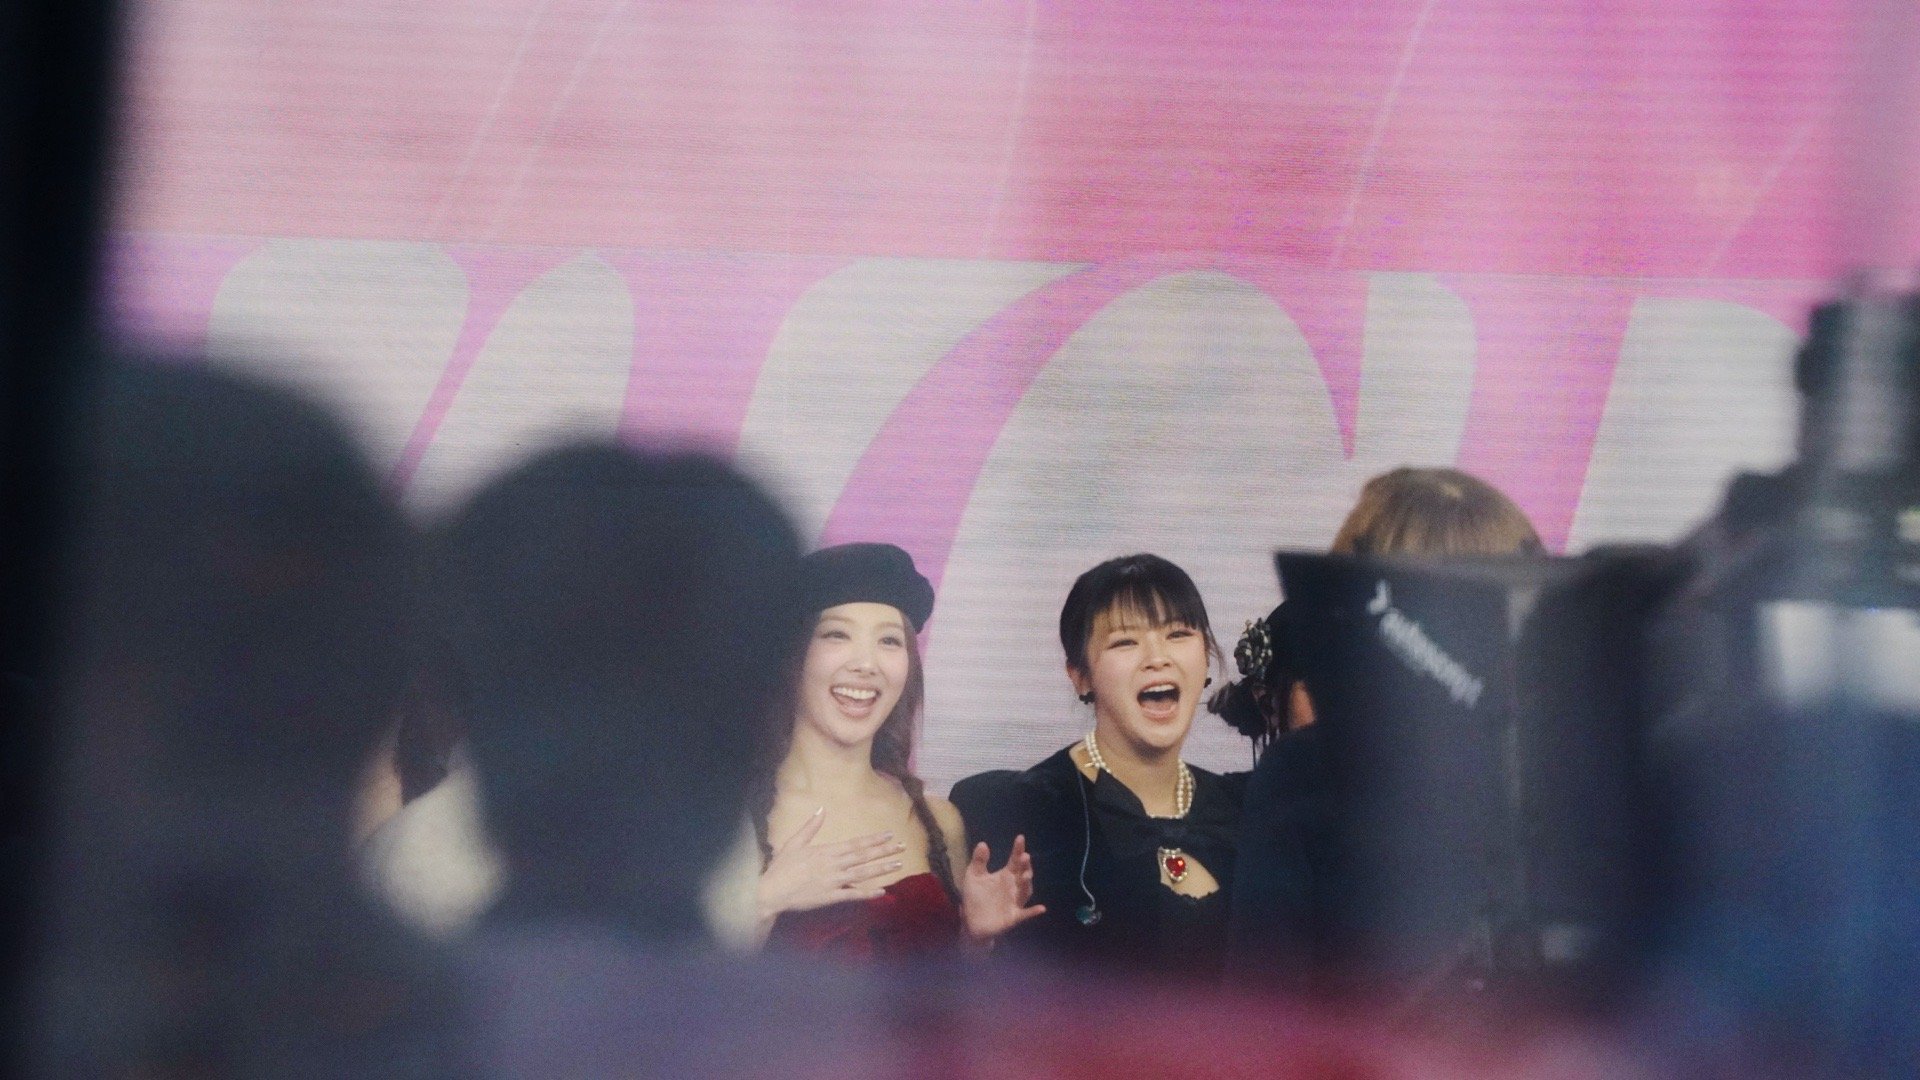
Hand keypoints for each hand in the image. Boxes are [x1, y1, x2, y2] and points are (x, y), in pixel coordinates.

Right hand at [756, 809, 904, 927]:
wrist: (772, 892)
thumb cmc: (781, 867)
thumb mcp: (794, 843)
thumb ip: (810, 827)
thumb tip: (822, 809)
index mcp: (826, 851)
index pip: (856, 844)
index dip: (874, 840)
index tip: (890, 834)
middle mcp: (834, 865)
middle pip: (864, 856)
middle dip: (884, 851)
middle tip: (902, 846)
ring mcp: (834, 881)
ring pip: (863, 874)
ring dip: (882, 869)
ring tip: (898, 864)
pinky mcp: (831, 897)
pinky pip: (853, 895)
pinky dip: (868, 893)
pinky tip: (882, 891)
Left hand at [959, 834, 1045, 941]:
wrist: (971, 922)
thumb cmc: (975, 897)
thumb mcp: (973, 877)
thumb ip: (979, 861)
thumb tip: (982, 843)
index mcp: (1006, 875)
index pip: (1014, 860)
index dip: (1018, 849)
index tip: (1020, 838)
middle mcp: (1014, 886)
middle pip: (1023, 874)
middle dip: (1025, 866)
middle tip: (1024, 857)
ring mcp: (1015, 901)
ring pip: (1025, 891)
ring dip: (1027, 884)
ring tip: (1026, 876)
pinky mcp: (1014, 916)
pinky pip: (1025, 914)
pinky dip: (1033, 912)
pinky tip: (1041, 908)